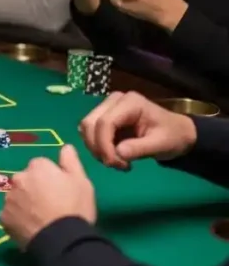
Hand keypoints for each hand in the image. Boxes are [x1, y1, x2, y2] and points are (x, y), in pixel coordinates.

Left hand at [0, 145, 96, 249]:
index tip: (59, 192)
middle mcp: (18, 178)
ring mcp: (9, 198)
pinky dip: (17, 219)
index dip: (50, 179)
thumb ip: (71, 162)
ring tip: (40, 219)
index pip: (41, 167)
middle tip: (49, 206)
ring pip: (17, 197)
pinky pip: (10, 215)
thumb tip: (65, 147)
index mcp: (37, 167)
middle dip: (34, 189)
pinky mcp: (3, 217)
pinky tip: (31, 228)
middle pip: (26, 180)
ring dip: (24, 203)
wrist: (63, 240)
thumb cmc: (75, 208)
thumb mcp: (81, 182)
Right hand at [79, 90, 197, 170]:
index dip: (104, 145)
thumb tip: (118, 154)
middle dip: (98, 147)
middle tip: (116, 165)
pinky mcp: (104, 116)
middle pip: (90, 123)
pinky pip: (91, 131)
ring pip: (86, 127)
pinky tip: (112, 154)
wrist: (178, 133)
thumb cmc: (173, 136)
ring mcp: (107, 107)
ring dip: (96, 148)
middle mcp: (114, 101)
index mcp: (130, 103)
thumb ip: (140, 148)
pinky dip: (97, 146)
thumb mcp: (162, 144)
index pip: (105, 122)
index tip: (116, 164)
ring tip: (116, 161)